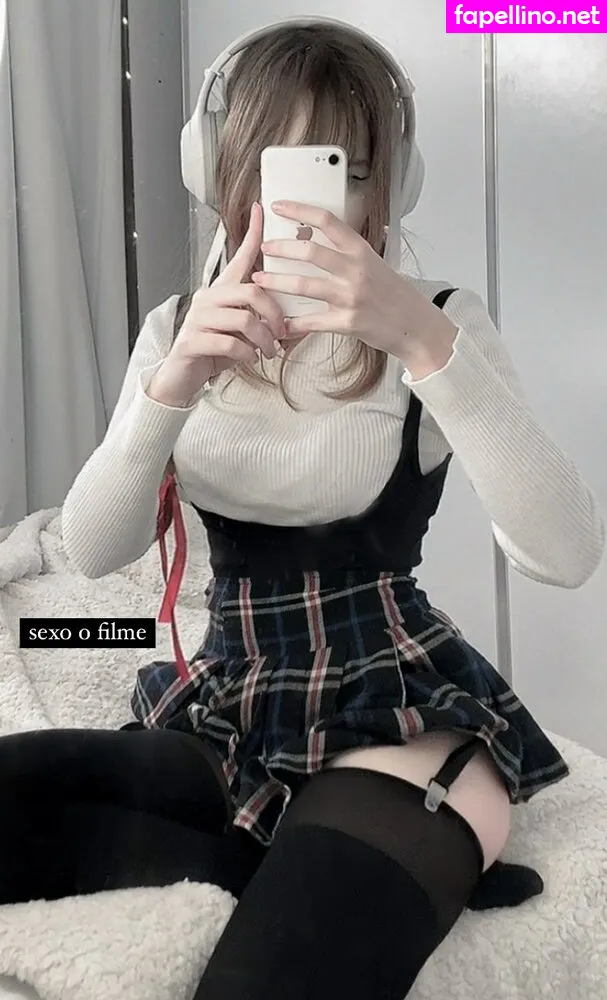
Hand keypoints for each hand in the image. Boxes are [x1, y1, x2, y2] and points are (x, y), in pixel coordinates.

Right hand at [148, 203, 284, 406]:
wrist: (183, 377)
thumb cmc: (214, 352)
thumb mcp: (243, 334)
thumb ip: (262, 322)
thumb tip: (294, 322)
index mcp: (221, 291)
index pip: (238, 256)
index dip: (251, 234)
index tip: (261, 210)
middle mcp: (208, 298)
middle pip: (252, 291)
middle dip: (275, 314)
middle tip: (282, 333)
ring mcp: (198, 318)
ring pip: (244, 319)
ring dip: (264, 339)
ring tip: (269, 352)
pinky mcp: (192, 340)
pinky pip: (230, 342)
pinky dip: (247, 354)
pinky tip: (250, 359)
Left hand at [252, 201, 457, 376]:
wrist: (415, 325)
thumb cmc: (393, 295)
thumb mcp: (374, 264)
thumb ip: (346, 253)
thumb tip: (312, 239)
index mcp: (361, 251)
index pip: (327, 220)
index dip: (299, 210)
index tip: (278, 206)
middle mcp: (356, 271)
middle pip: (310, 251)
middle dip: (280, 248)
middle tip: (264, 248)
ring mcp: (351, 297)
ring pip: (304, 285)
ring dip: (276, 282)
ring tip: (259, 280)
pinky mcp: (347, 323)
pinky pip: (311, 322)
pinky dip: (292, 323)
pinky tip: (279, 322)